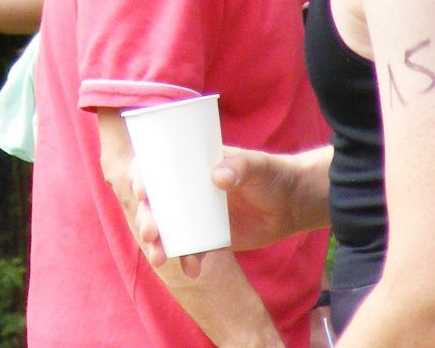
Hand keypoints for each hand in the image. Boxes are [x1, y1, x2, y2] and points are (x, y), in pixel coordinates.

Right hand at [131, 146, 310, 276]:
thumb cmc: (273, 174)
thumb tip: (216, 177)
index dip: (140, 177)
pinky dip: (188, 260)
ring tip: (159, 258)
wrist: (293, 204)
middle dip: (146, 219)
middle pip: (155, 204)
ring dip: (158, 244)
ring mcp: (198, 216)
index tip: (141, 191)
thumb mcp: (257, 165)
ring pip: (168, 230)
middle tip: (149, 232)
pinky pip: (192, 250)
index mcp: (190, 166)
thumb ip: (240, 167)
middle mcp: (187, 191)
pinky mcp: (211, 238)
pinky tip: (191, 270)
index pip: (155, 168)